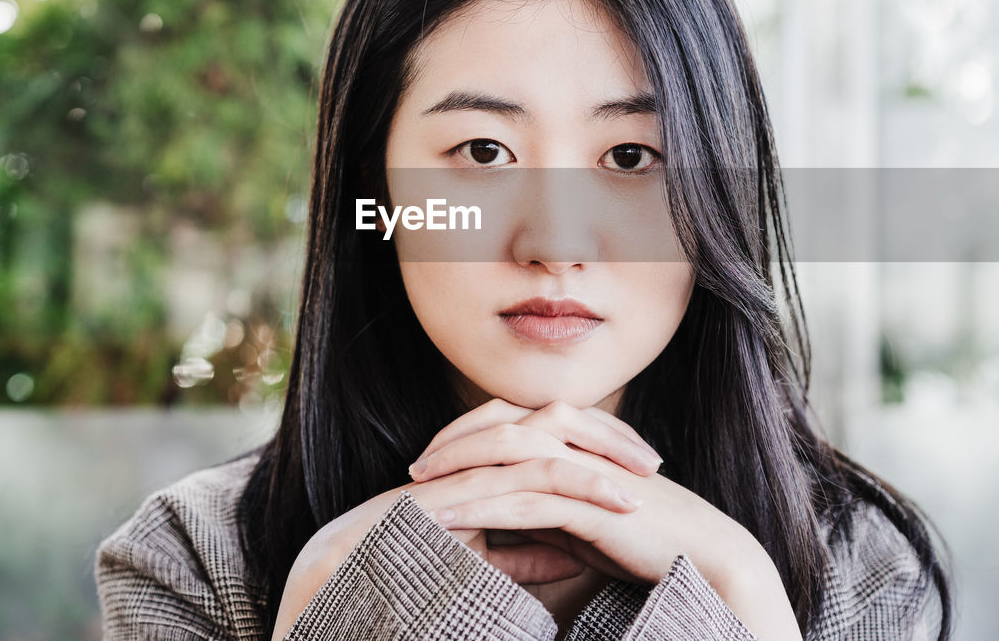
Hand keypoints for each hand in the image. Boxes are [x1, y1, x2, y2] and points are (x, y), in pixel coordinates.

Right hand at [269, 398, 659, 640]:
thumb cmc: (406, 567)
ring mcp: (467, 467)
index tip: (639, 467)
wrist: (345, 576)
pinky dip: (575, 489)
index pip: (549, 434)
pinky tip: (611, 506)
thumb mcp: (483, 562)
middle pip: (553, 423)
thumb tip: (572, 553)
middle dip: (607, 438)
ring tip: (644, 484)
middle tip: (653, 462)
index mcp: (483, 462)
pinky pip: (527, 480)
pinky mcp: (461, 490)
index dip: (596, 443)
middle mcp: (476, 454)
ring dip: (600, 462)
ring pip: (545, 446)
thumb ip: (526, 551)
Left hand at [409, 398, 804, 640]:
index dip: (469, 434)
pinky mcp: (588, 501)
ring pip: (506, 455)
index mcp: (579, 441)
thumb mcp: (586, 524)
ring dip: (458, 470)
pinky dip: (482, 506)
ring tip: (417, 490)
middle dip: (454, 443)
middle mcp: (579, 444)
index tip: (433, 458)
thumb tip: (505, 525)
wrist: (704, 555)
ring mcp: (583, 469)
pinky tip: (450, 517)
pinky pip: (523, 498)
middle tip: (415, 467)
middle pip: (501, 426)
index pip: (512, 422)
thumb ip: (548, 513)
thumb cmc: (647, 541)